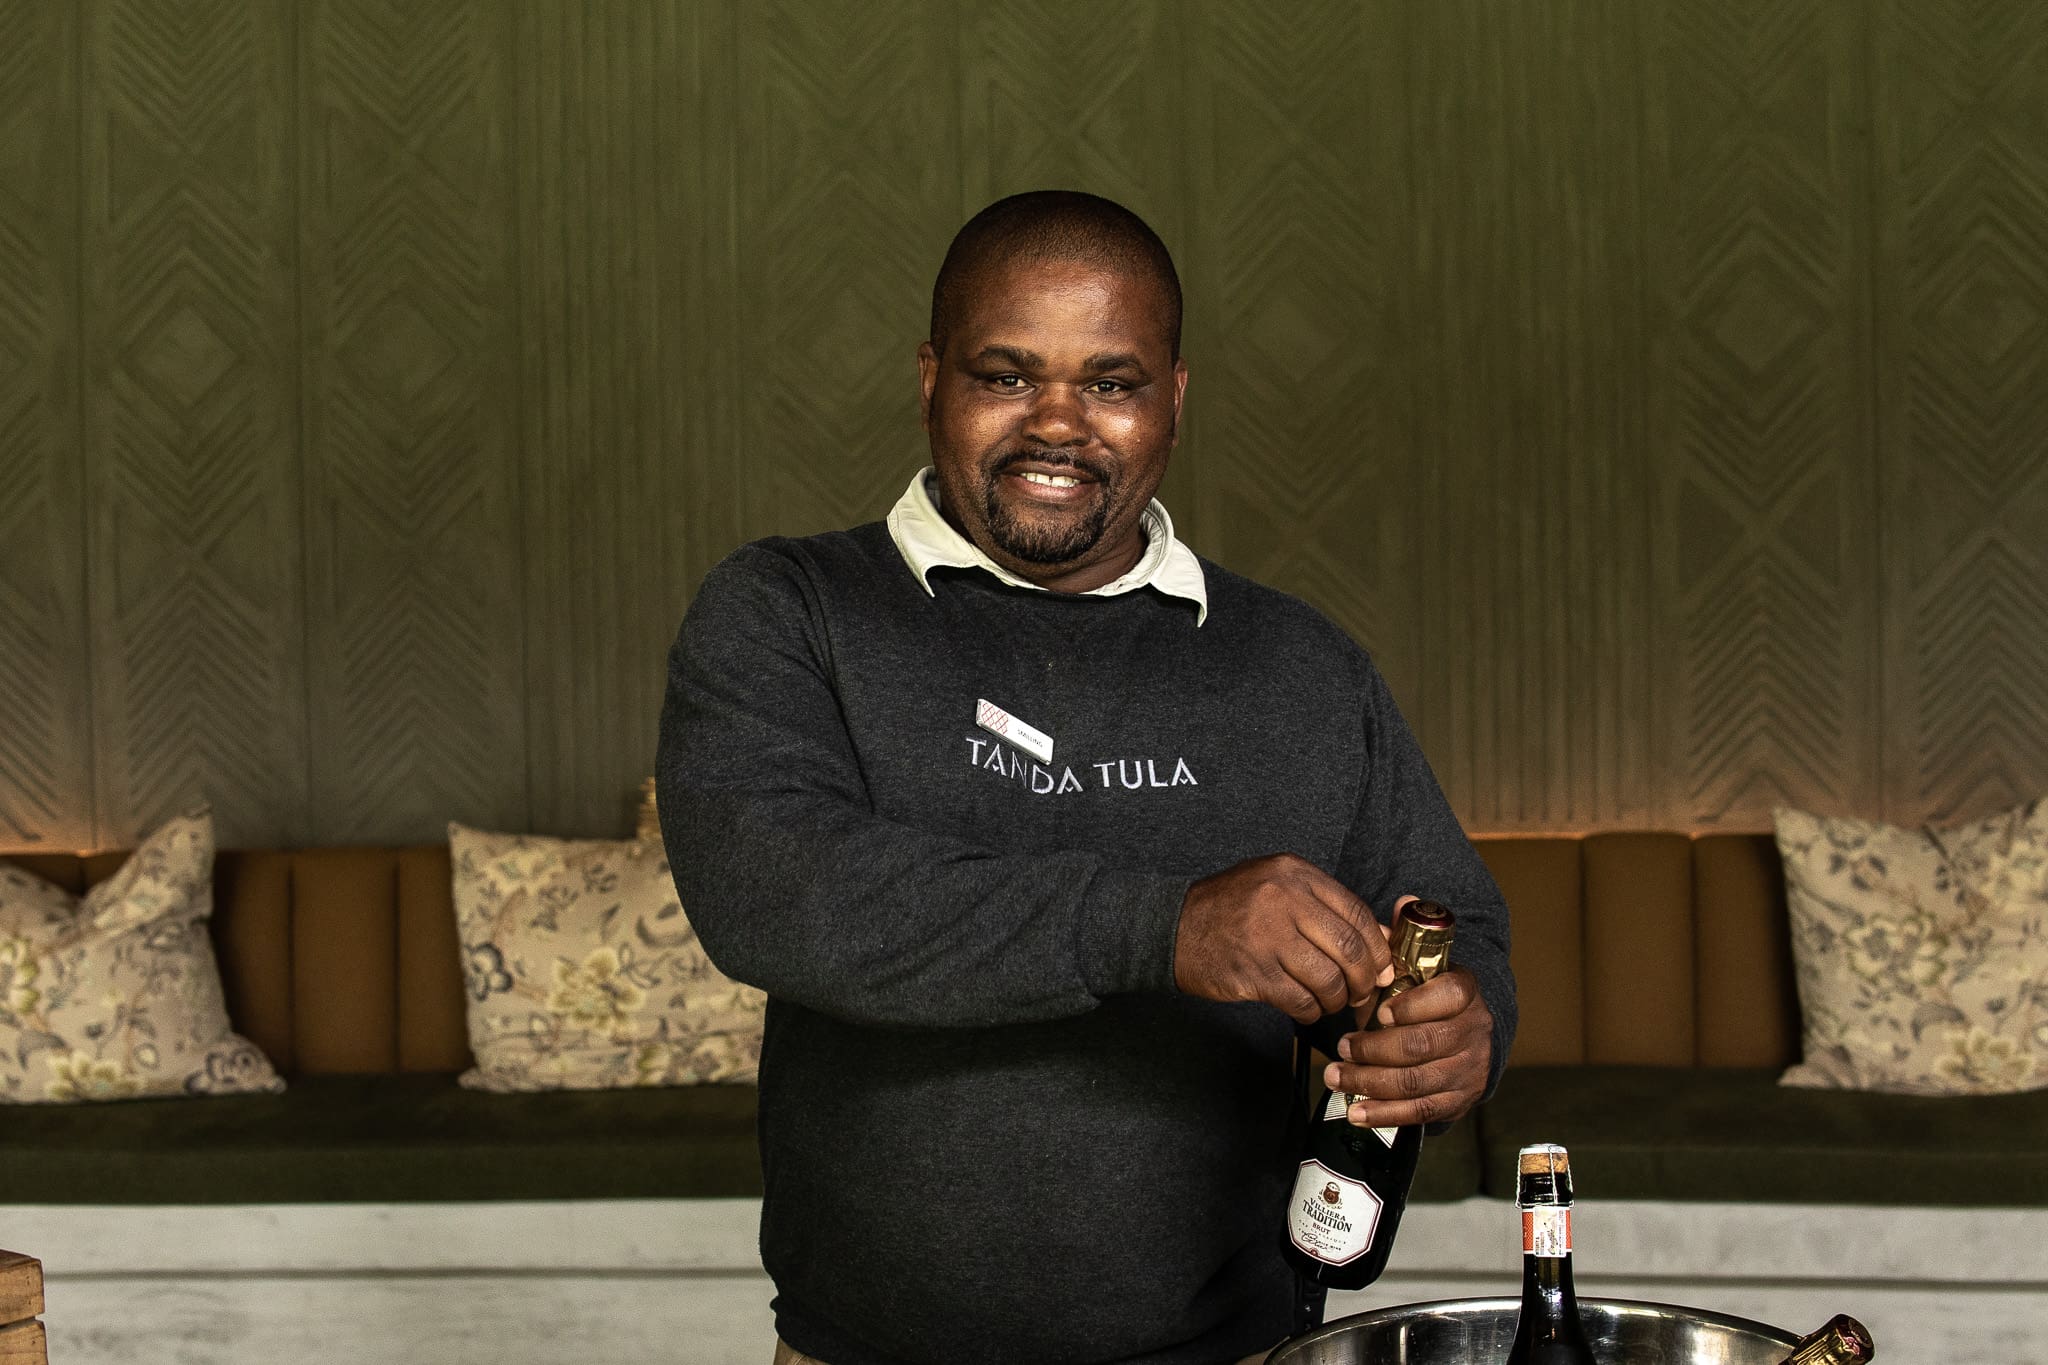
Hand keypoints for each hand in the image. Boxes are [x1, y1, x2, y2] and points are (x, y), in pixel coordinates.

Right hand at [1174, 854, 1393, 1024]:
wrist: (1172, 927)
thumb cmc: (1230, 909)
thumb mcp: (1277, 888)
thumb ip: (1325, 907)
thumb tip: (1380, 939)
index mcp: (1294, 873)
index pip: (1356, 912)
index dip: (1378, 947)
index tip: (1382, 967)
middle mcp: (1283, 899)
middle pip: (1348, 948)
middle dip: (1364, 979)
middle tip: (1363, 992)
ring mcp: (1267, 936)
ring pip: (1328, 979)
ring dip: (1337, 999)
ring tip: (1331, 1002)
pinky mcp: (1253, 971)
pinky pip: (1301, 1000)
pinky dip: (1311, 1011)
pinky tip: (1306, 1008)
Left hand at [1322, 967, 1492, 1127]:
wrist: (1464, 1038)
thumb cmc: (1427, 1003)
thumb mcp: (1413, 981)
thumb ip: (1388, 985)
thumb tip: (1354, 996)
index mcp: (1464, 991)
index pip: (1448, 996)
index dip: (1411, 1006)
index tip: (1380, 1014)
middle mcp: (1472, 1031)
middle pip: (1421, 1044)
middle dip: (1373, 1049)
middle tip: (1342, 1048)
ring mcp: (1468, 1070)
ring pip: (1415, 1082)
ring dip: (1369, 1083)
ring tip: (1338, 1079)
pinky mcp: (1458, 1101)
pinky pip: (1420, 1112)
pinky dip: (1384, 1114)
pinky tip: (1357, 1112)